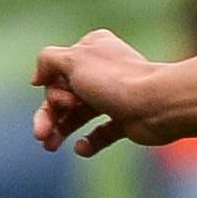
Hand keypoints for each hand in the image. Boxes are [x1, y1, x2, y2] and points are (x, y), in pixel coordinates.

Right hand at [34, 30, 169, 155]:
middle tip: (41, 132)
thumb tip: (38, 78)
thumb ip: (47, 60)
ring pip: (77, 115)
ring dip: (60, 130)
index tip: (60, 99)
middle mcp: (103, 70)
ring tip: (49, 145)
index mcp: (92, 49)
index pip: (57, 69)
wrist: (158, 105)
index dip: (51, 88)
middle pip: (63, 94)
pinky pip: (100, 133)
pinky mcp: (125, 119)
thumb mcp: (73, 59)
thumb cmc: (115, 80)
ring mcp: (114, 96)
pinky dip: (88, 142)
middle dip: (49, 115)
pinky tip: (81, 148)